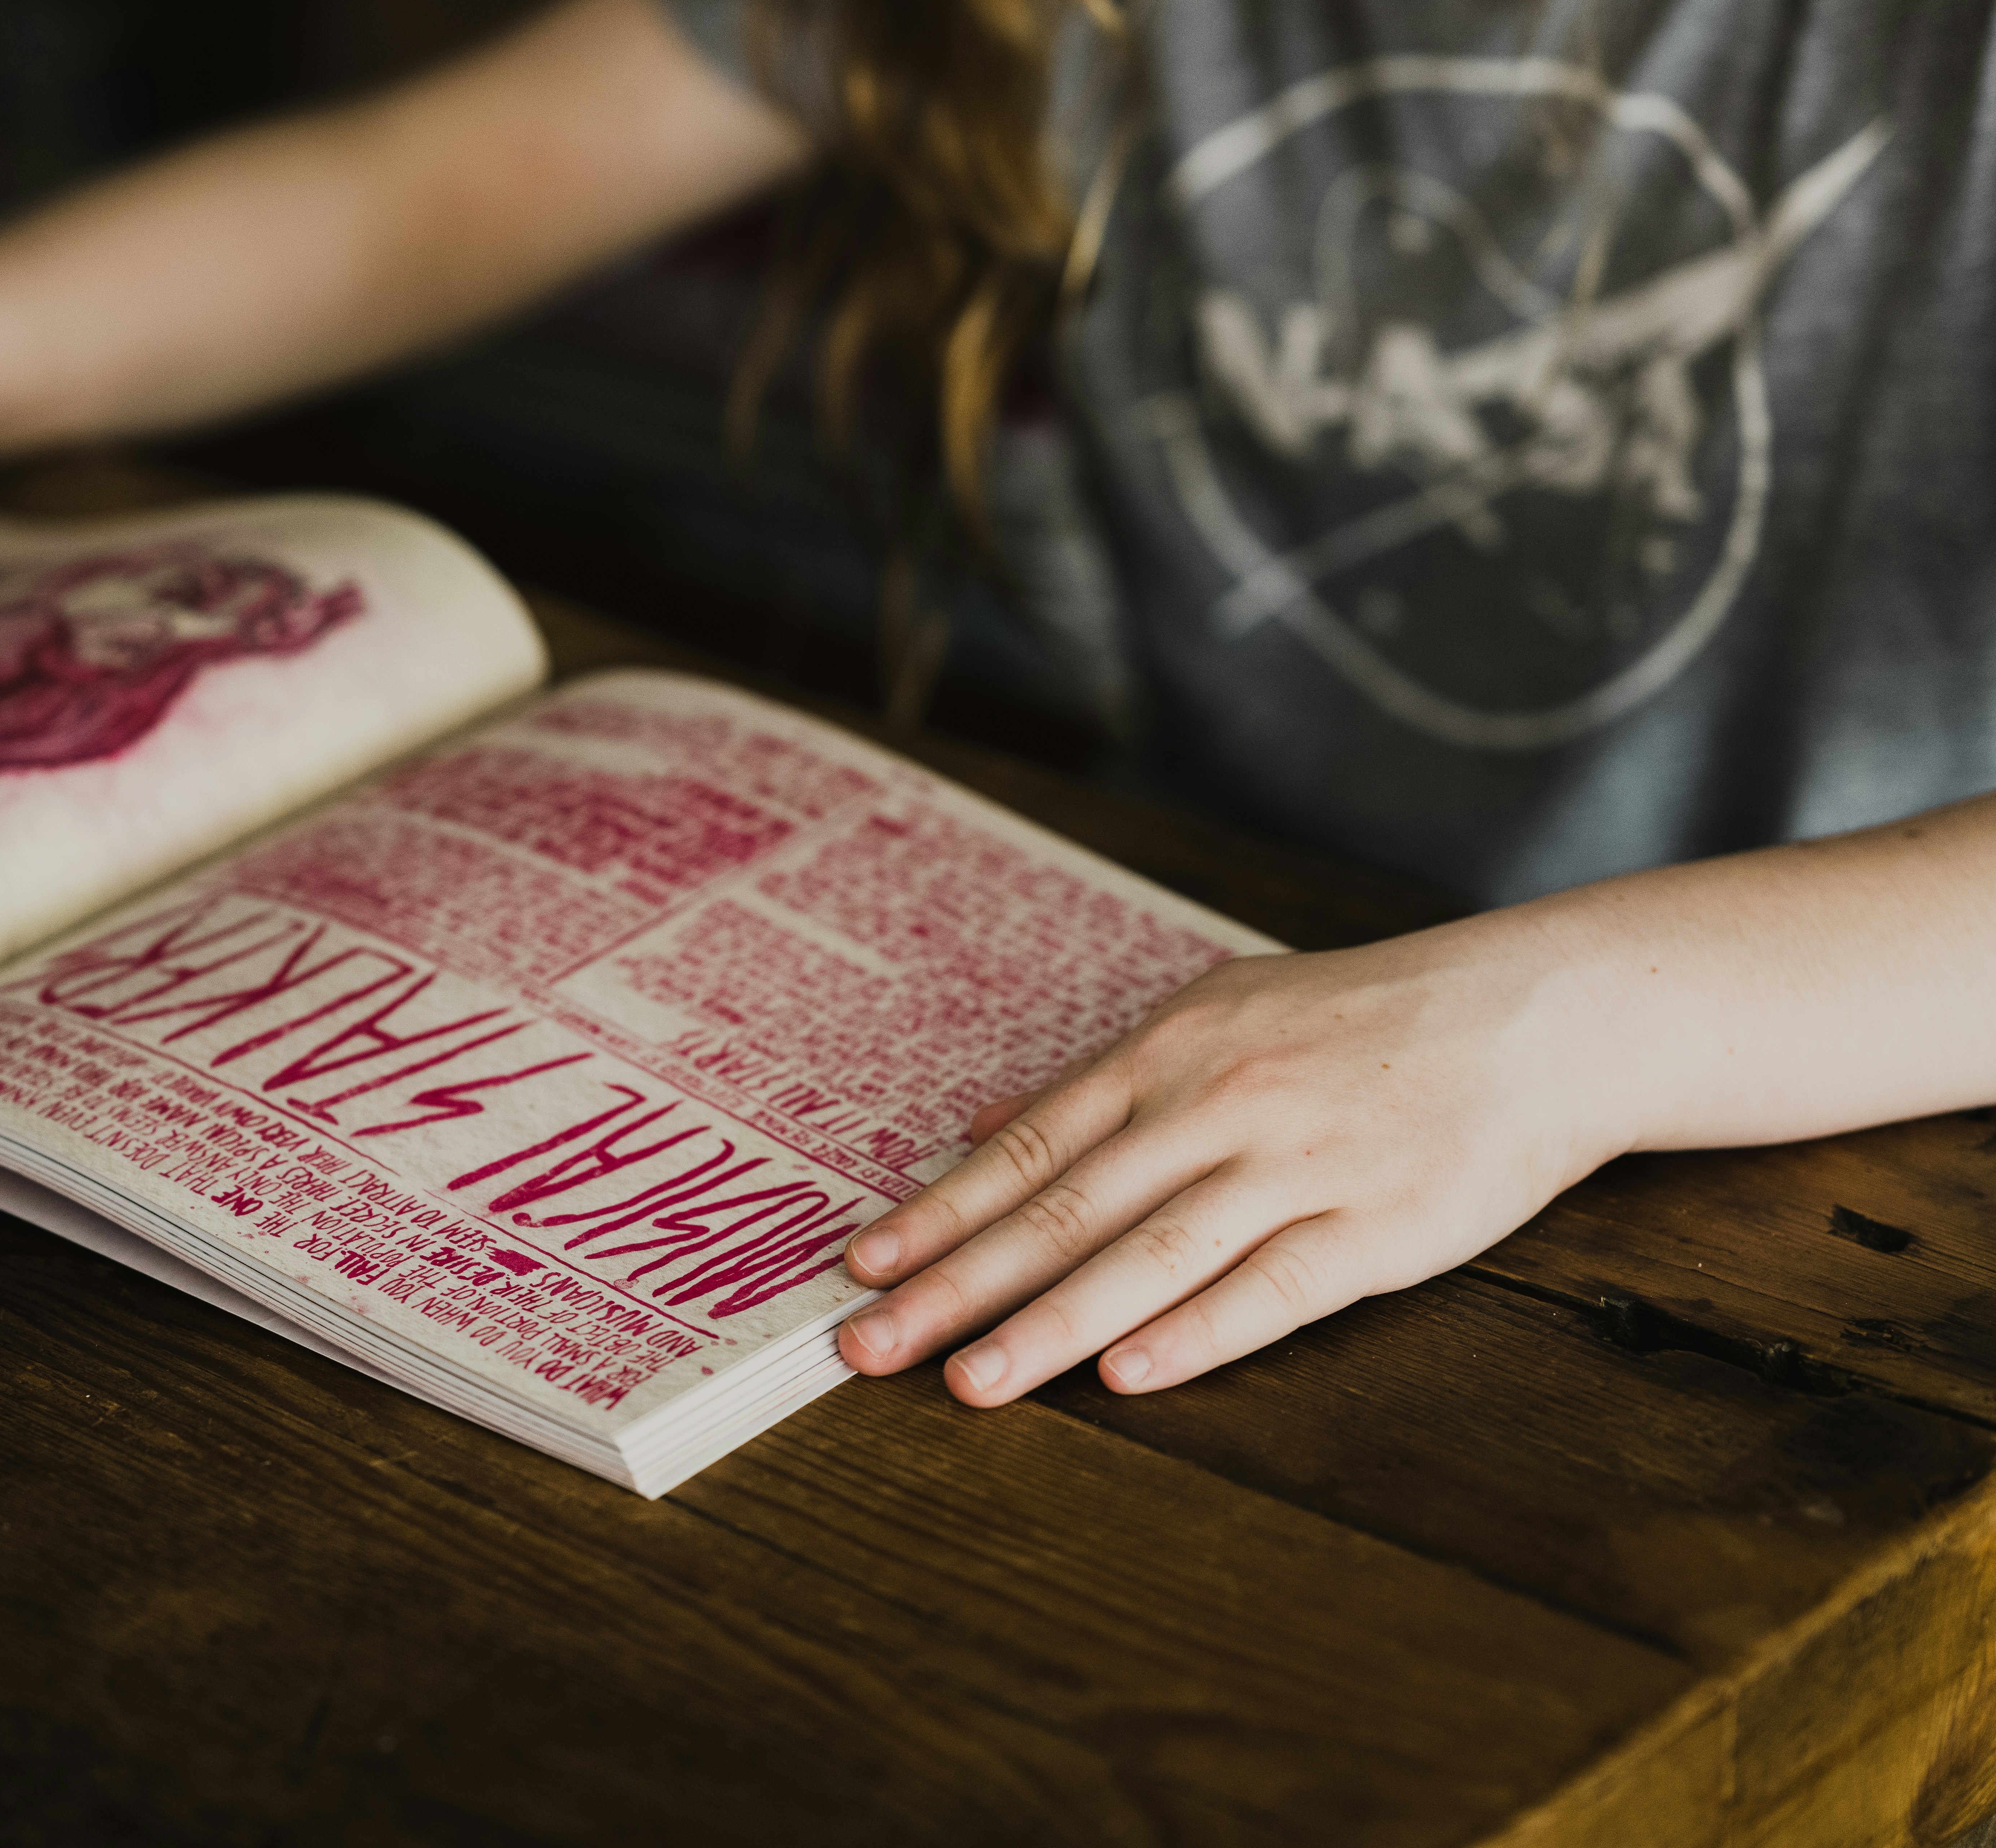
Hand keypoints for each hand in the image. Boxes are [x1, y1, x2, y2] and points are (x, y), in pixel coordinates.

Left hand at [836, 924, 1634, 1404]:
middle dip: (955, 1284)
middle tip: (868, 1345)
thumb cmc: (1359, 1018)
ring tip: (969, 1381)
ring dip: (1050, 1328)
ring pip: (1148, 1258)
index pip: (1026, 1151)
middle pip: (1063, 1211)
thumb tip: (982, 1126)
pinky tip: (1127, 1376)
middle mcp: (1216, 1108)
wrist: (1529, 1015)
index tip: (863, 1268)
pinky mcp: (1374, 1230)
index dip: (939, 1215)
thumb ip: (1098, 1080)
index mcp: (1169, 1056)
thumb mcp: (1217, 1012)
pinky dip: (1194, 1334)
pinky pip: (1269, 1290)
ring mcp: (1295, 1171)